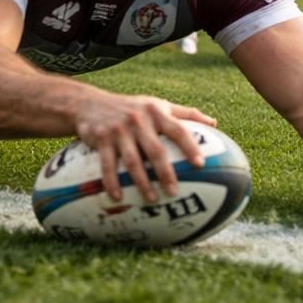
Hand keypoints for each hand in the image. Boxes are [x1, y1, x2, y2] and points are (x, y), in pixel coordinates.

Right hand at [73, 94, 215, 203]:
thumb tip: (214, 124)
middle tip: (174, 192)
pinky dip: (112, 182)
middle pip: (155, 149)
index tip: (201, 163)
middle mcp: (138, 120)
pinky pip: (107, 165)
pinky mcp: (100, 139)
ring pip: (133, 160)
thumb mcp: (156, 104)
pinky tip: (117, 197)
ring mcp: (119, 130)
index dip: (190, 146)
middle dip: (166, 172)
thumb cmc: (131, 107)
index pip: (177, 128)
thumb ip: (184, 113)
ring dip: (142, 182)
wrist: (88, 103)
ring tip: (152, 199)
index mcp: (156, 112)